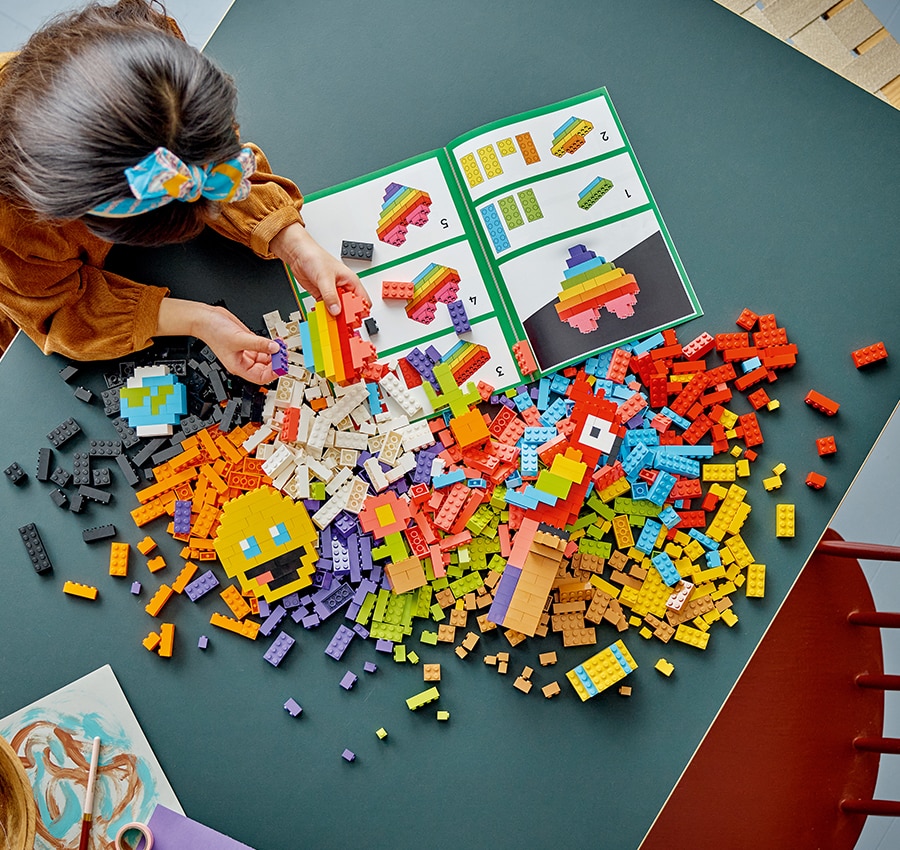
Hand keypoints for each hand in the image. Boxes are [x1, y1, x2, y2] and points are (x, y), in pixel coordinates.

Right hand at [156, 298, 278, 383]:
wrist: (206, 318)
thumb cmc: (213, 332)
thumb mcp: (238, 339)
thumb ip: (258, 344)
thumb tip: (275, 348)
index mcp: (239, 367)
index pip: (260, 377)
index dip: (272, 374)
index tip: (281, 367)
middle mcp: (243, 361)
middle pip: (265, 368)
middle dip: (276, 363)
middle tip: (284, 355)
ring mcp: (247, 351)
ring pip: (266, 358)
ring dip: (275, 354)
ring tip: (282, 347)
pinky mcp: (248, 342)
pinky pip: (264, 347)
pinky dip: (271, 346)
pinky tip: (276, 342)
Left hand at [270, 223, 370, 315]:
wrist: (298, 255)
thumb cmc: (315, 257)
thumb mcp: (325, 277)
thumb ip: (330, 295)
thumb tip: (336, 310)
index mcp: (351, 281)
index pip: (362, 300)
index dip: (360, 310)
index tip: (353, 317)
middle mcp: (344, 288)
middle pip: (351, 308)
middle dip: (347, 316)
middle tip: (342, 322)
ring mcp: (333, 293)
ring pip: (339, 311)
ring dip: (335, 317)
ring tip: (332, 322)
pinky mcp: (323, 297)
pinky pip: (327, 310)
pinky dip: (326, 315)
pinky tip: (323, 317)